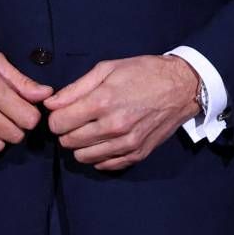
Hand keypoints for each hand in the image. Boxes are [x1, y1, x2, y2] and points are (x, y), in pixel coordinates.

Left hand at [45, 55, 201, 169]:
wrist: (183, 86)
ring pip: (83, 157)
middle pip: (68, 142)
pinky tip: (106, 141)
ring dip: (82, 145)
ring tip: (92, 130)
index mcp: (103, 102)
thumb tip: (50, 104)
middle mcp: (113, 126)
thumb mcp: (108, 69)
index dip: (57, 117)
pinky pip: (105, 165)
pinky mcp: (138, 153)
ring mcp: (126, 143)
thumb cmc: (145, 73)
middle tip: (78, 120)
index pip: (58, 123)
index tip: (65, 111)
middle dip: (67, 131)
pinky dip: (99, 156)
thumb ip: (76, 88)